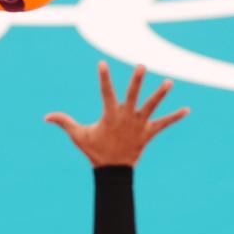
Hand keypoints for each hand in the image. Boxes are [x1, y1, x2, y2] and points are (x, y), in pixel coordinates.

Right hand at [46, 62, 188, 166]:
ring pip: (151, 106)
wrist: (112, 170)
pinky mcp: (149, 133)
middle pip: (133, 95)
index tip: (102, 63)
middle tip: (142, 65)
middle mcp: (126, 117)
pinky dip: (175, 117)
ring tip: (169, 82)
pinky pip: (164, 124)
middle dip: (137, 80)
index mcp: (110, 115)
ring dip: (160, 94)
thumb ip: (64, 122)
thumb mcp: (78, 135)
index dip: (104, 77)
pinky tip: (187, 110)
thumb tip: (46, 116)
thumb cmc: (94, 150)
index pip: (105, 92)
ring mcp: (139, 124)